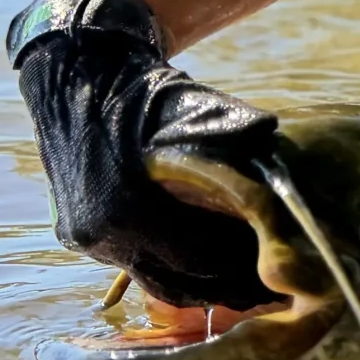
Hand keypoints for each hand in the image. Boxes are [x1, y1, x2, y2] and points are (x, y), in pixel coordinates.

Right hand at [7, 0, 278, 308]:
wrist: (75, 70)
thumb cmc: (142, 90)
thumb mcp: (194, 107)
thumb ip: (237, 138)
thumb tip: (286, 161)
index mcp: (130, 207)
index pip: (197, 261)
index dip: (239, 269)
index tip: (273, 269)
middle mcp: (102, 233)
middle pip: (176, 281)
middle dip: (221, 286)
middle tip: (262, 289)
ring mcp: (85, 238)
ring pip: (152, 278)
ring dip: (193, 283)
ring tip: (236, 281)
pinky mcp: (74, 236)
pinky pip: (129, 262)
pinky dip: (163, 264)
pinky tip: (196, 261)